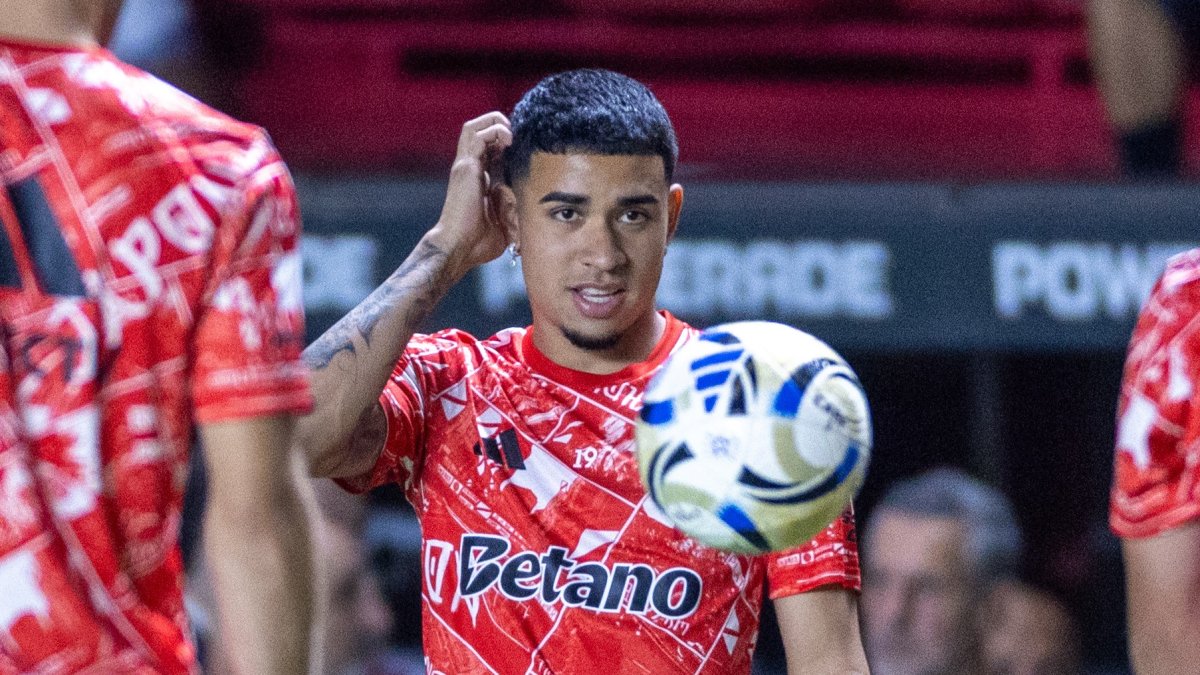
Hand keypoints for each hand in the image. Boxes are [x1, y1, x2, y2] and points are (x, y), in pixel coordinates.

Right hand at [430, 112, 512, 275]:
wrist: (458, 247)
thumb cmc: (478, 243)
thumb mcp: (505, 224)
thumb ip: (516, 213)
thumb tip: (535, 215)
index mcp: (476, 179)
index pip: (487, 148)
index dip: (504, 142)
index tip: (521, 147)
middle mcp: (468, 168)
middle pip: (477, 131)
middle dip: (498, 125)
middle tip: (516, 136)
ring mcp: (465, 166)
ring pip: (474, 127)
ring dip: (495, 123)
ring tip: (511, 134)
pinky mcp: (466, 167)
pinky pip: (477, 135)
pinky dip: (494, 131)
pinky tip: (509, 140)